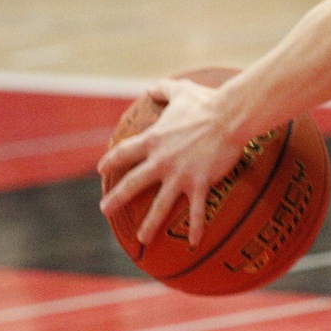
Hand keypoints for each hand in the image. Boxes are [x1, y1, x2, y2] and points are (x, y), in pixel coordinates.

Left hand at [97, 77, 241, 247]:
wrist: (230, 117)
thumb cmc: (207, 102)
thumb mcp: (182, 91)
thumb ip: (164, 89)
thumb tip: (151, 87)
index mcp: (154, 139)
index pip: (124, 152)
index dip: (111, 161)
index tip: (100, 170)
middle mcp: (161, 160)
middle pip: (132, 183)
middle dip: (116, 198)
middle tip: (105, 209)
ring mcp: (179, 175)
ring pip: (159, 205)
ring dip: (149, 223)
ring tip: (141, 238)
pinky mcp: (199, 183)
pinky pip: (196, 211)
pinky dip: (195, 228)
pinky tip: (192, 243)